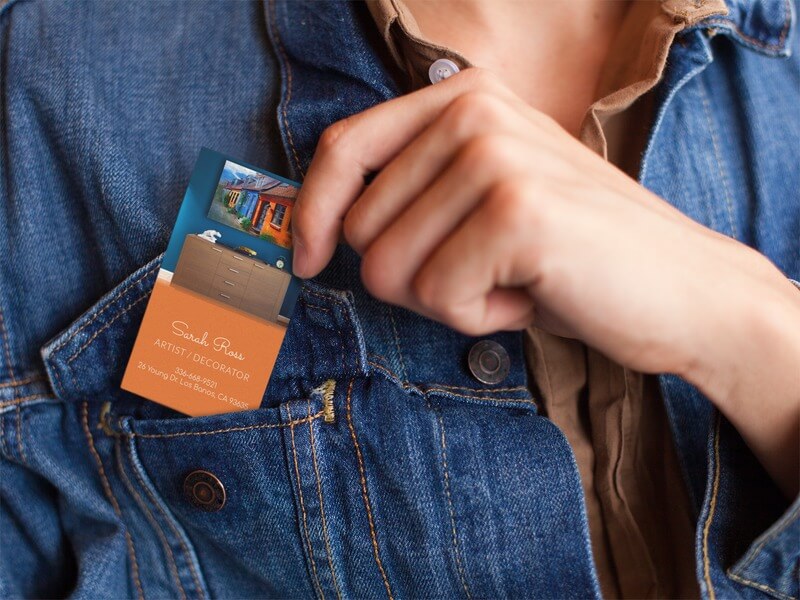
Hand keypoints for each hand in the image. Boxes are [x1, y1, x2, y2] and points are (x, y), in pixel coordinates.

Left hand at [292, 68, 799, 494]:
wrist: (684, 289)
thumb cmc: (574, 255)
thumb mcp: (487, 199)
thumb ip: (416, 192)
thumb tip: (320, 230)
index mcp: (463, 99)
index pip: (344, 149)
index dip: (312, 212)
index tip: (306, 260)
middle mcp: (474, 113)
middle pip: (362, 229)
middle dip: (413, 276)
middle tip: (486, 272)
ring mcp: (494, 158)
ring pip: (390, 271)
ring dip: (451, 300)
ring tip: (515, 279)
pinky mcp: (514, 212)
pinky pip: (439, 298)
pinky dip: (480, 318)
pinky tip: (532, 295)